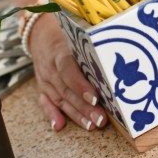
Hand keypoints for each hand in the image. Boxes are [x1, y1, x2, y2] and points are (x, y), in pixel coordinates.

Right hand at [28, 13, 106, 130]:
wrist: (39, 31)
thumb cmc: (66, 33)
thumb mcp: (77, 35)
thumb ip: (92, 45)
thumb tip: (117, 55)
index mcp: (60, 52)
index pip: (69, 70)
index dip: (81, 86)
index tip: (95, 98)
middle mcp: (50, 67)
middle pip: (68, 90)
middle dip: (85, 107)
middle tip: (101, 119)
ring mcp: (45, 78)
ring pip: (60, 99)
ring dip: (76, 115)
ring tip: (91, 125)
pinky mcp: (42, 86)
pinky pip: (46, 102)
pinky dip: (51, 115)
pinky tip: (59, 126)